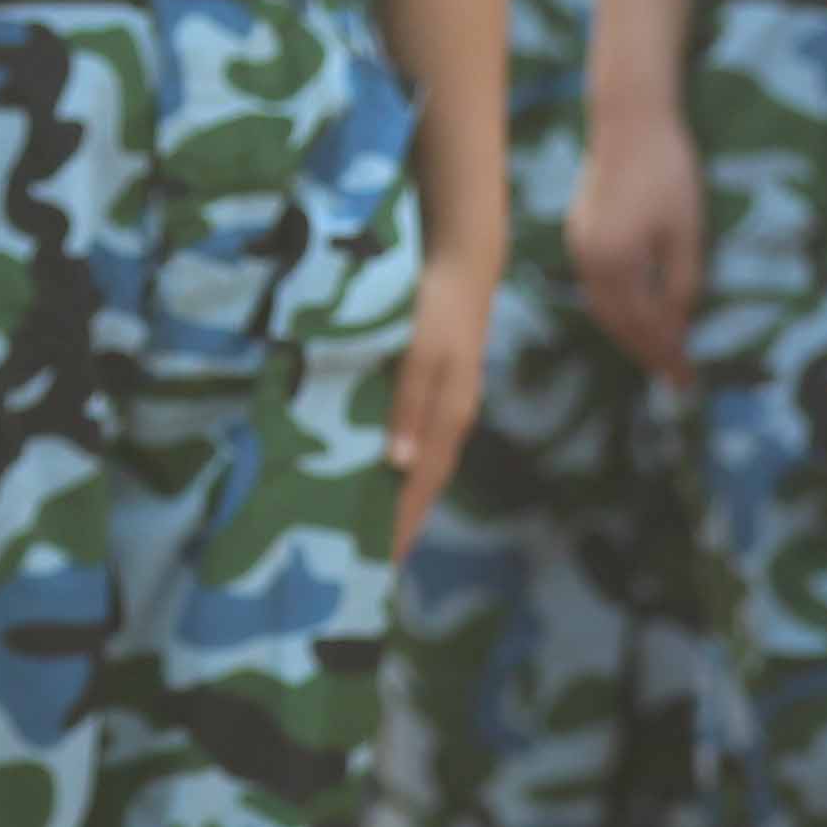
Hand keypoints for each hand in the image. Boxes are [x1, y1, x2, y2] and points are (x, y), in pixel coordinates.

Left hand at [388, 244, 494, 558]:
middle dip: (398, 520)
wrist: (460, 263)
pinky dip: (395, 462)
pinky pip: (413, 439)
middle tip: (366, 559)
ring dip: (396, 494)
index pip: (421, 487)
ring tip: (366, 524)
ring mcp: (444, 405)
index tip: (380, 563)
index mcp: (448, 419)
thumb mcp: (421, 356)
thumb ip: (408, 405)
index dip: (401, 524)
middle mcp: (449, 420)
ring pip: (418, 464)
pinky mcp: (433, 388)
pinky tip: (376, 467)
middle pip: (422, 483)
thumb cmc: (437, 308)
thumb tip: (398, 465)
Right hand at [567, 101, 705, 386]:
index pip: (645, 324)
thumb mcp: (687, 233)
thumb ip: (682, 284)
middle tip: (676, 379)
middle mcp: (589, 262)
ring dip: (630, 334)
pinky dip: (618, 309)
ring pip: (603, 308)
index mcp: (616, 263)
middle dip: (647, 353)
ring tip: (658, 355)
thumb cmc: (668, 173)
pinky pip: (597, 287)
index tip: (689, 379)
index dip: (668, 353)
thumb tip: (679, 326)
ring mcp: (578, 248)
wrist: (629, 122)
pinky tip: (637, 315)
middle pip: (617, 324)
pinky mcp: (578, 235)